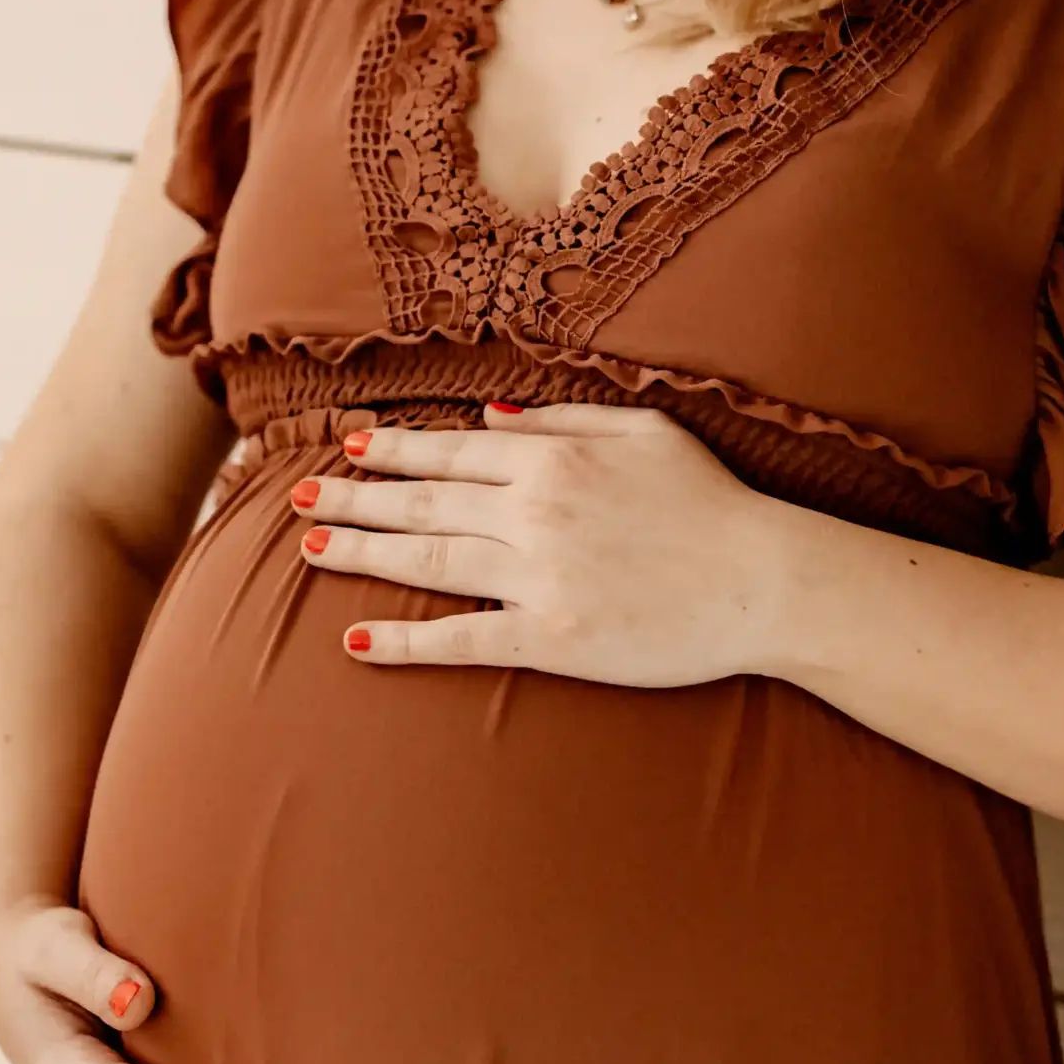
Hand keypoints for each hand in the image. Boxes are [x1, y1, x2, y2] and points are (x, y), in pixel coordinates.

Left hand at [290, 401, 785, 685]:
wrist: (765, 582)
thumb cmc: (712, 502)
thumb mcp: (646, 431)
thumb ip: (565, 420)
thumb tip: (491, 422)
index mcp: (553, 459)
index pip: (450, 452)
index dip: (392, 450)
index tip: (348, 447)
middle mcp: (533, 513)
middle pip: (422, 504)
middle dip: (355, 498)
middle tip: (298, 497)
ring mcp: (537, 579)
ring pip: (428, 562)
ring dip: (364, 554)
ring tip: (313, 548)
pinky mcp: (550, 641)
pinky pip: (463, 640)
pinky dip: (407, 642)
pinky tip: (360, 643)